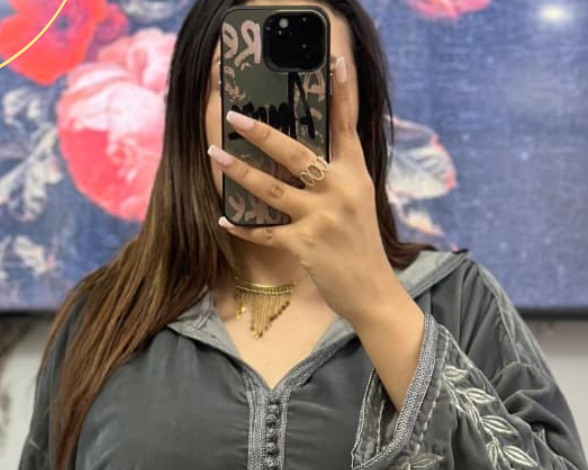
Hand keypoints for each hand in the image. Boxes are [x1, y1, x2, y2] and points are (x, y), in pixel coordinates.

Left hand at [208, 54, 406, 326]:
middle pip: (295, 153)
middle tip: (235, 117)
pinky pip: (266, 232)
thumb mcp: (360, 201)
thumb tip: (313, 153)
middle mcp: (340, 190)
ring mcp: (322, 218)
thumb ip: (341, 175)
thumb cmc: (361, 245)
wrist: (372, 290)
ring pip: (272, 189)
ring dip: (240, 172)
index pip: (349, 125)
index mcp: (356, 174)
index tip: (335, 60)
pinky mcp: (305, 245)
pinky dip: (243, 227)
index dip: (343, 92)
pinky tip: (224, 218)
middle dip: (261, 133)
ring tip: (215, 155)